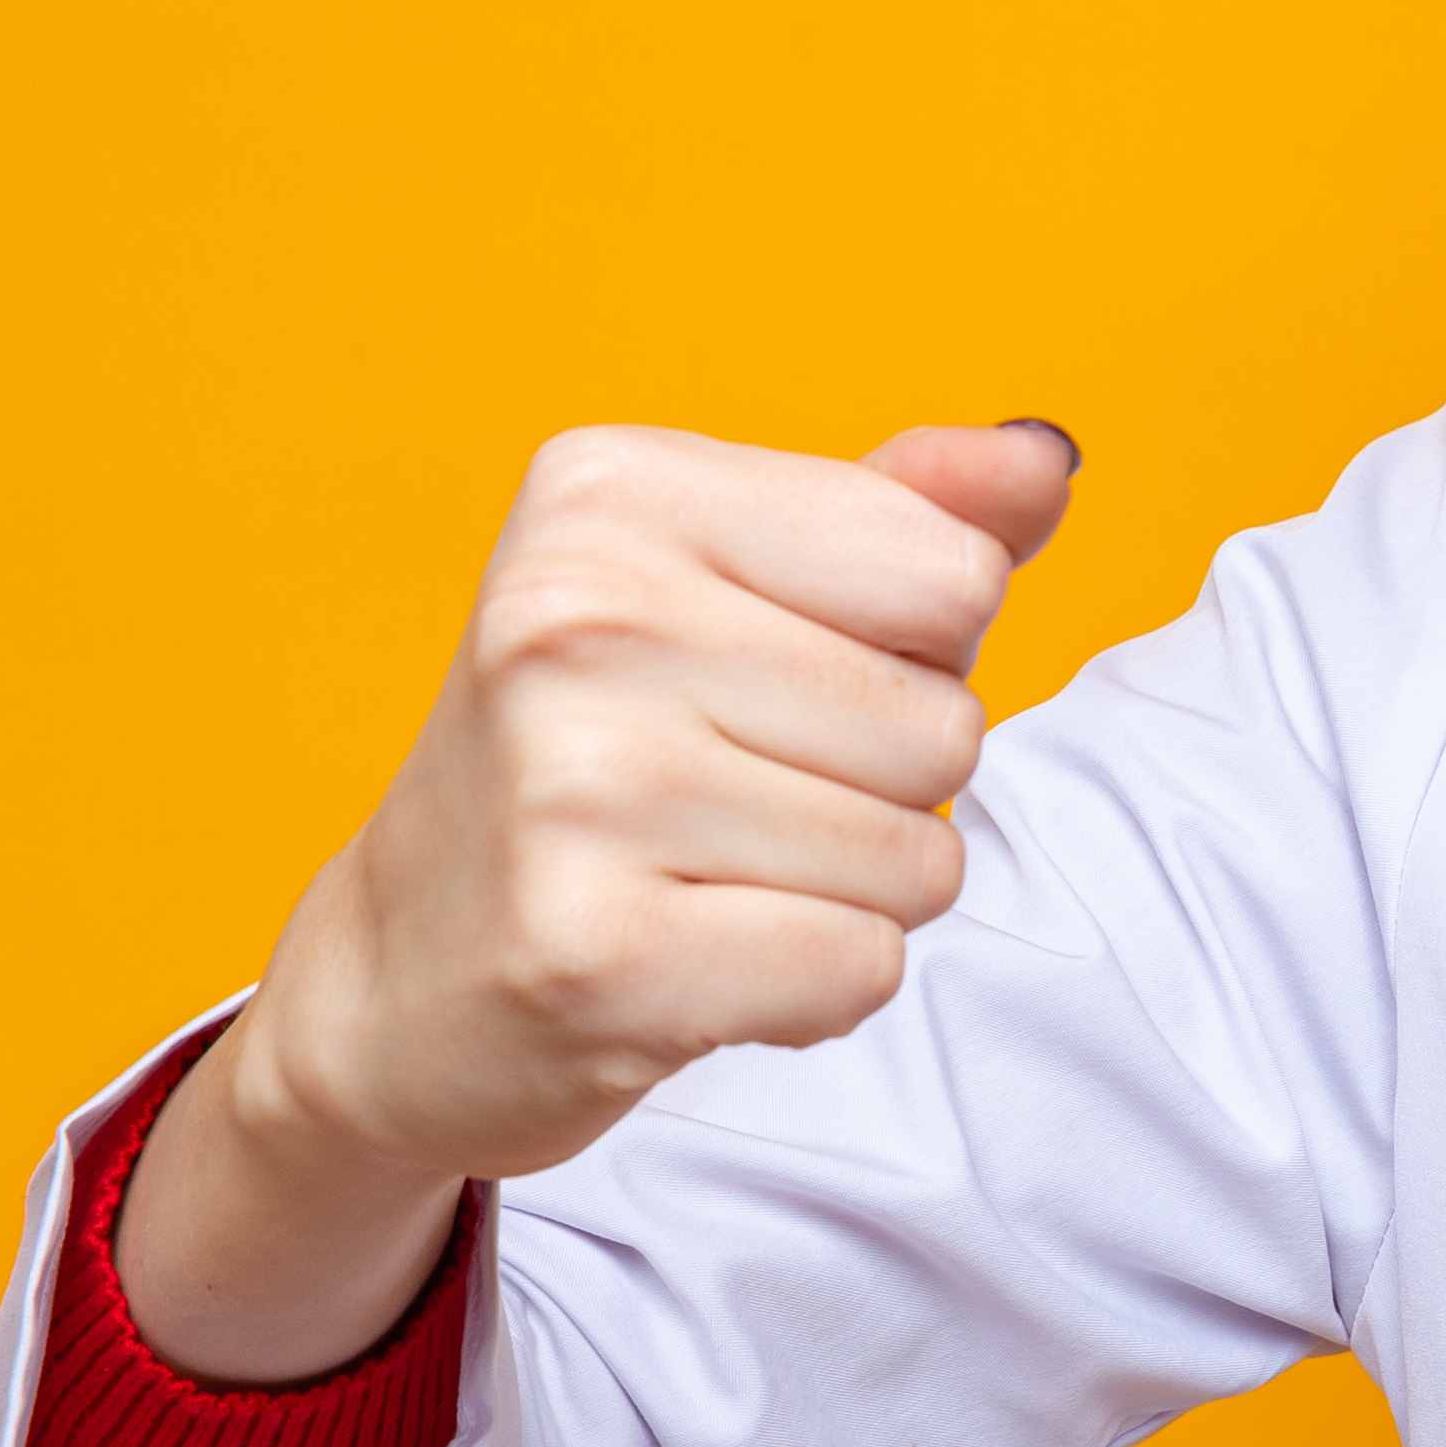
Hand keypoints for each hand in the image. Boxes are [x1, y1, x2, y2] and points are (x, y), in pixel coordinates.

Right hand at [119, 419, 1080, 1380]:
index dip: (913, 650)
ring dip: (853, 895)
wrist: (401, 974)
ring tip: (709, 878)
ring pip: (918, 857)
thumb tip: (1043, 456)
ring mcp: (572, 786)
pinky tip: (694, 958)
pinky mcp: (591, 953)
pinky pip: (859, 968)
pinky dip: (812, 990)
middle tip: (730, 800)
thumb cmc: (603, 757)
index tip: (768, 681)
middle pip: (946, 723)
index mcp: (610, 490)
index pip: (955, 571)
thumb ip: (909, 515)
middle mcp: (574, 615)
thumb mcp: (739, 589)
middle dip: (886, 788)